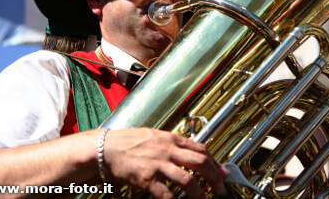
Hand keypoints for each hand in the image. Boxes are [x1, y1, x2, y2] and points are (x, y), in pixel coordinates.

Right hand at [102, 128, 227, 198]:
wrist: (105, 148)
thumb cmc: (128, 142)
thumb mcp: (154, 136)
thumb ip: (172, 143)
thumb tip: (189, 151)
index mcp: (171, 139)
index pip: (201, 149)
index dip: (215, 162)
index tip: (222, 172)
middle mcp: (168, 150)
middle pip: (200, 162)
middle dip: (214, 177)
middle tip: (220, 187)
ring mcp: (158, 164)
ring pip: (188, 180)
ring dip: (199, 193)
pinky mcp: (147, 178)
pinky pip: (167, 195)